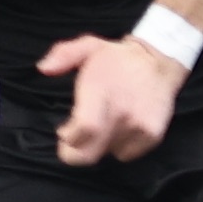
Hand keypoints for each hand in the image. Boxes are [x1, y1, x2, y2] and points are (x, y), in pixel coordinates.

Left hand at [37, 34, 185, 166]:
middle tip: (74, 142)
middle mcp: (120, 112)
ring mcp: (138, 126)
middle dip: (75, 155)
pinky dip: (119, 147)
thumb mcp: (89, 47)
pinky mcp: (152, 135)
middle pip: (90, 155)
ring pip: (107, 153)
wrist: (159, 62)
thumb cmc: (118, 57)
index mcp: (101, 92)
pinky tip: (119, 129)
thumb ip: (63, 54)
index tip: (63, 132)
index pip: (82, 130)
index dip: (68, 139)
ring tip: (102, 126)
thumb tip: (43, 68)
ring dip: (100, 145)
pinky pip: (127, 154)